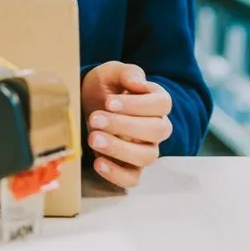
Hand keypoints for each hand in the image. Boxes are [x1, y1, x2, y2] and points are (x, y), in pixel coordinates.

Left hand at [80, 61, 172, 189]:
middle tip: (95, 118)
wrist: (87, 102)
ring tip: (93, 138)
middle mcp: (157, 127)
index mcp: (157, 101)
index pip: (162, 104)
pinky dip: (117, 174)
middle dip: (124, 125)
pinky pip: (132, 179)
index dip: (137, 105)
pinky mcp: (130, 167)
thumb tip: (139, 84)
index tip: (109, 102)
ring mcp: (146, 149)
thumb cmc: (105, 86)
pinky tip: (98, 162)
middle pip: (157, 131)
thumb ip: (127, 73)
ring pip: (147, 156)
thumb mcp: (111, 72)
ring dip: (119, 148)